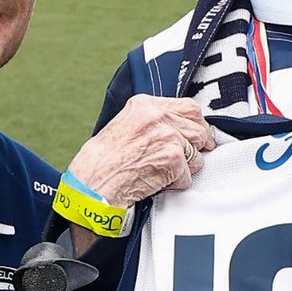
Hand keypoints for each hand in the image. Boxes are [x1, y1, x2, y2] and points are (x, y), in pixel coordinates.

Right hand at [65, 96, 215, 207]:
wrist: (92, 184)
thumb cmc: (102, 162)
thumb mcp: (125, 126)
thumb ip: (153, 122)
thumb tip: (180, 129)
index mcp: (145, 105)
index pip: (190, 108)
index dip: (196, 126)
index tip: (196, 137)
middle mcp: (158, 116)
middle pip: (199, 131)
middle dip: (195, 149)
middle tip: (181, 162)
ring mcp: (168, 137)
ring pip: (197, 156)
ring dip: (184, 169)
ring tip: (159, 173)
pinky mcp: (173, 159)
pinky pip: (188, 177)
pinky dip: (175, 185)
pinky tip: (155, 183)